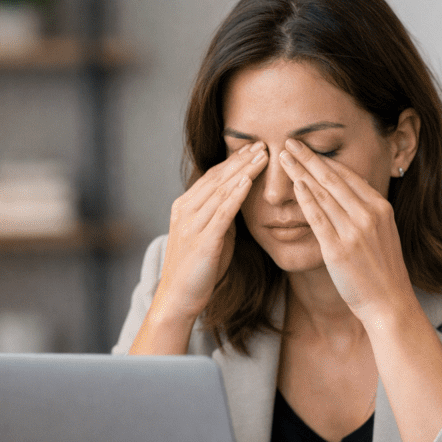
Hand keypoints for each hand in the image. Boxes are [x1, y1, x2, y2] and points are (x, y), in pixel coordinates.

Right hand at [154, 141, 267, 320]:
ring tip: (263, 155)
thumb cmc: (198, 271)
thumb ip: (222, 217)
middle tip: (263, 143)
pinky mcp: (202, 240)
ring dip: (243, 170)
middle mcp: (186, 210)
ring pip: (221, 190)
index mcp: (185, 207)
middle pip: (218, 178)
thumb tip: (239, 200)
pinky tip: (249, 180)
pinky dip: (236, 193)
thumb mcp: (212, 237)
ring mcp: (192, 224)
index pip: (213, 177)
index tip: (253, 148)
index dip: (234, 161)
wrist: (178, 299)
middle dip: (241, 159)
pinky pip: (222, 211)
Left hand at [278, 138, 417, 324]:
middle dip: (309, 158)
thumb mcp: (382, 235)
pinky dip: (305, 199)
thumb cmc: (382, 272)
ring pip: (323, 194)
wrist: (390, 302)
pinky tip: (293, 185)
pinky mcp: (339, 249)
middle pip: (333, 179)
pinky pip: (318, 218)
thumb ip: (367, 214)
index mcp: (380, 208)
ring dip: (301, 172)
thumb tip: (347, 199)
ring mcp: (354, 231)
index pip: (349, 176)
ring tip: (283, 157)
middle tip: (290, 142)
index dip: (326, 160)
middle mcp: (369, 215)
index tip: (309, 147)